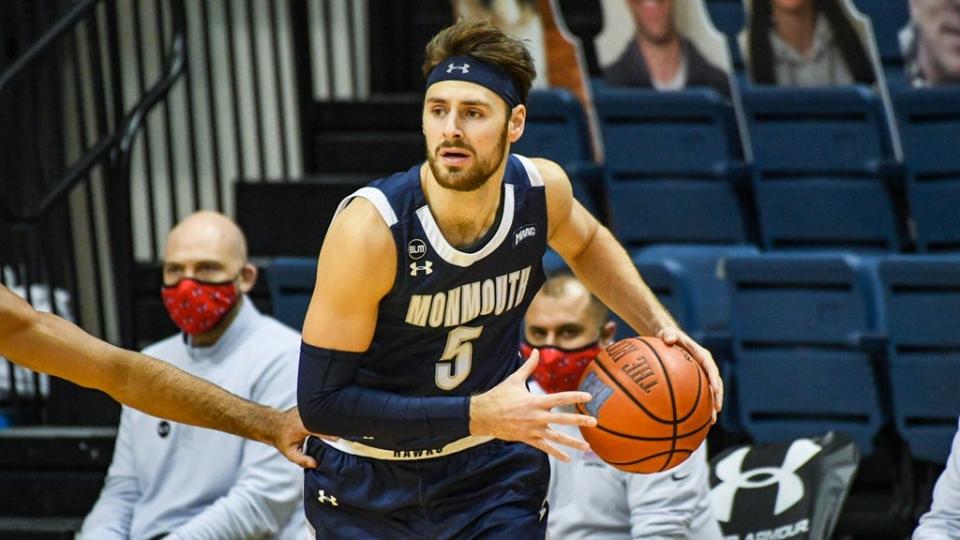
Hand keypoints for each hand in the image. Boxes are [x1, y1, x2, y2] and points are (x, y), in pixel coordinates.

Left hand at [270, 406, 335, 468]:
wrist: (274, 424)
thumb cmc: (282, 440)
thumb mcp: (290, 453)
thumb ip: (302, 460)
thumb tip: (315, 464)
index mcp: (302, 426)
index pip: (320, 429)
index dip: (330, 434)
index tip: (338, 438)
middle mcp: (305, 415)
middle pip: (324, 419)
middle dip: (333, 425)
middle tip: (342, 431)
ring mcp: (306, 408)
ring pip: (322, 413)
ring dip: (329, 419)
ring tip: (338, 425)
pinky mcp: (308, 406)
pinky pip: (320, 410)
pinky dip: (325, 415)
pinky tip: (330, 419)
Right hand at [469, 349, 597, 461]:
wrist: (483, 416)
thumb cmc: (499, 395)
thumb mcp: (514, 379)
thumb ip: (529, 366)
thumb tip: (536, 350)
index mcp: (534, 401)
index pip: (559, 398)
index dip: (574, 397)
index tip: (588, 396)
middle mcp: (536, 417)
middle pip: (562, 420)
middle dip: (579, 420)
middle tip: (595, 421)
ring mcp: (532, 430)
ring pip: (556, 438)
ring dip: (572, 442)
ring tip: (587, 447)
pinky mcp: (528, 439)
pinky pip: (545, 448)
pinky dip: (557, 454)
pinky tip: (568, 459)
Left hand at [657, 327, 723, 422]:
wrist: (668, 338)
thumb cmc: (668, 336)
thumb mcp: (667, 332)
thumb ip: (669, 334)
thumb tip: (669, 338)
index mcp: (702, 355)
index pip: (711, 368)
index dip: (714, 379)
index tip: (715, 389)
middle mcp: (705, 366)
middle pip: (715, 383)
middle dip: (718, 397)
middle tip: (717, 409)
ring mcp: (701, 375)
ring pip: (710, 392)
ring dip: (711, 406)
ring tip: (711, 422)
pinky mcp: (695, 381)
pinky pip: (698, 395)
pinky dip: (698, 406)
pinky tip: (694, 421)